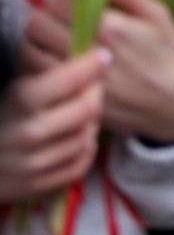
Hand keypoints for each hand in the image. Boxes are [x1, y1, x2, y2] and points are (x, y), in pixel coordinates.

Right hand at [0, 49, 104, 202]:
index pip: (69, 79)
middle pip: (87, 109)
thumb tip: (75, 48)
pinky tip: (79, 139)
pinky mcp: (37, 187)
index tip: (102, 55)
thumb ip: (40, 76)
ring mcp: (33, 164)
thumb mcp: (10, 92)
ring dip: (91, 124)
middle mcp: (28, 134)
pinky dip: (84, 151)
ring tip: (84, 113)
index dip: (90, 65)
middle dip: (96, 94)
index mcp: (19, 102)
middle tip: (96, 85)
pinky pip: (79, 165)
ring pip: (86, 138)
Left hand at [25, 0, 173, 144]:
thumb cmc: (169, 55)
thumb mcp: (159, 15)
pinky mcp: (72, 99)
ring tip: (54, 42)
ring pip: (31, 54)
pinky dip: (41, 67)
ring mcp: (78, 80)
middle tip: (58, 21)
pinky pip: (40, 78)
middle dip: (44, 18)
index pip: (60, 5)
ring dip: (38, 43)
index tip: (70, 4)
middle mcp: (89, 53)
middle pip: (38, 27)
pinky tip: (57, 64)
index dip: (61, 0)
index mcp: (111, 28)